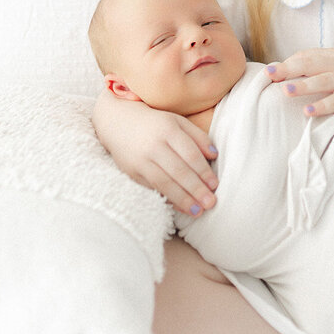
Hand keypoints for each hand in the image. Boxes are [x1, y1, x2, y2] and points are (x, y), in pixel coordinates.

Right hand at [92, 90, 217, 215]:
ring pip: (164, 183)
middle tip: (210, 203)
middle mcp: (154, 146)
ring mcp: (141, 160)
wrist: (118, 122)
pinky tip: (180, 207)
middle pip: (178, 171)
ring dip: (182, 199)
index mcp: (168, 130)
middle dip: (196, 189)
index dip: (203, 171)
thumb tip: (214, 155)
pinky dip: (167, 199)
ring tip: (197, 211)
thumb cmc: (155, 123)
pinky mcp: (131, 172)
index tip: (215, 185)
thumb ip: (198, 137)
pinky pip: (152, 188)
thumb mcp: (177, 122)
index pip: (190, 154)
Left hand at [266, 49, 333, 116]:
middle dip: (288, 69)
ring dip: (303, 85)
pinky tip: (308, 111)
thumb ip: (320, 67)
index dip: (288, 62)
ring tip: (284, 90)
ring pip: (323, 81)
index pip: (307, 56)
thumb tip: (289, 74)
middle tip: (269, 75)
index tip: (270, 71)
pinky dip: (323, 105)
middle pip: (310, 64)